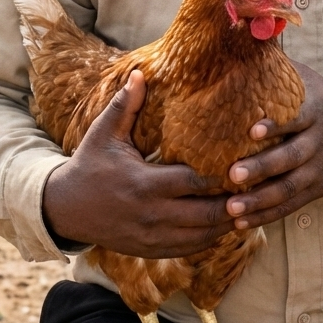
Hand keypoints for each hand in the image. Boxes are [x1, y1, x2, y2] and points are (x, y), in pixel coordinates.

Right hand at [42, 71, 236, 257]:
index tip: (242, 163)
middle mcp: (151, 214)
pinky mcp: (151, 250)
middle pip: (205, 214)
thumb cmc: (89, 165)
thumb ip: (125, 105)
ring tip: (249, 205)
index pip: (193, 182)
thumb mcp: (104, 134)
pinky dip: (210, 238)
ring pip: (202, 236)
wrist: (65, 209)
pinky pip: (190, 249)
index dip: (220, 176)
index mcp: (143, 184)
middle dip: (233, 203)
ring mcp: (152, 236)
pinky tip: (226, 223)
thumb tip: (140, 72)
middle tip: (256, 187)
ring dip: (227, 223)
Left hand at [223, 63, 322, 229]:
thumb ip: (279, 67)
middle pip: (291, 158)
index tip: (251, 128)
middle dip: (262, 168)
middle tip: (232, 174)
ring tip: (231, 208)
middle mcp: (319, 143)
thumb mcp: (308, 80)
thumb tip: (245, 36)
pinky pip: (290, 206)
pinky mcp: (315, 190)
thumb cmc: (322, 101)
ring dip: (259, 201)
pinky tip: (240, 222)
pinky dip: (266, 216)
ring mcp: (318, 170)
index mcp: (316, 112)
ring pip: (289, 188)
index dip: (276, 124)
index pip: (297, 118)